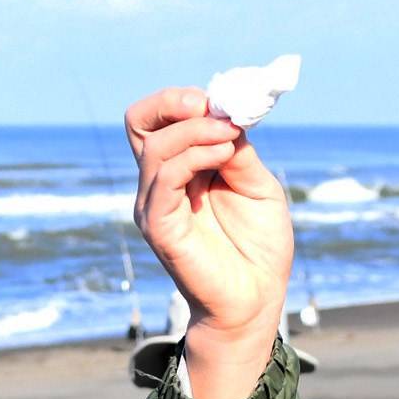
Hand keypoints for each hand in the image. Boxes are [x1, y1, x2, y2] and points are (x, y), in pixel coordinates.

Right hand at [124, 87, 292, 398]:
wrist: (257, 298)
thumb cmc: (259, 247)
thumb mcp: (257, 184)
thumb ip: (238, 150)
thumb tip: (225, 116)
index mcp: (181, 169)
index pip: (158, 119)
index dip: (182, 100)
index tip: (221, 102)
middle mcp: (160, 183)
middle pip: (139, 122)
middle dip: (173, 103)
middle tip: (212, 108)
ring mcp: (155, 204)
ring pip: (155, 147)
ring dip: (196, 131)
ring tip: (230, 137)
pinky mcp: (159, 227)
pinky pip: (162, 179)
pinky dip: (192, 156)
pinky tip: (223, 154)